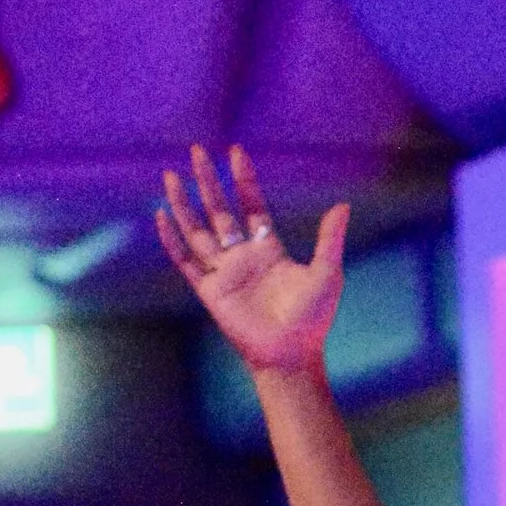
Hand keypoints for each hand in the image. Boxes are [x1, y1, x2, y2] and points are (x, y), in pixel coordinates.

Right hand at [156, 142, 349, 377]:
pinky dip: (173, 240)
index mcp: (269, 249)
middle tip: (197, 151)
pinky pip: (186, 260)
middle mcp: (243, 256)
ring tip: (170, 176)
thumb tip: (343, 206)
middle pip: (220, 210)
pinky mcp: (209, 290)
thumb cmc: (313, 318)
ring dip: (184, 203)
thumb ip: (329, 239)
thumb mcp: (326, 273)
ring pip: (198, 230)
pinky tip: (162, 216)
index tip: (235, 152)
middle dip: (208, 181)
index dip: (243, 180)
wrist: (291, 354)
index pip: (252, 205)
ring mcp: (224, 272)